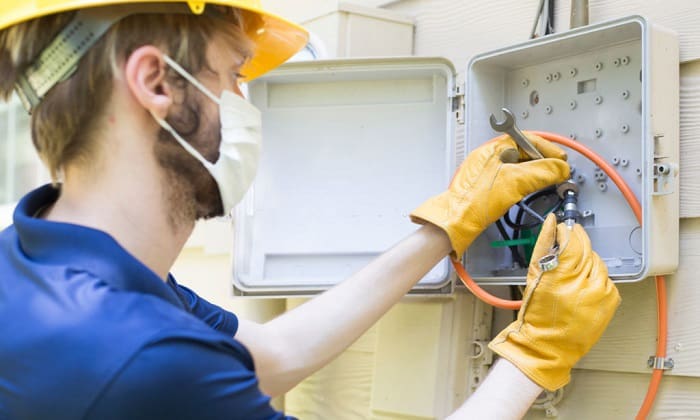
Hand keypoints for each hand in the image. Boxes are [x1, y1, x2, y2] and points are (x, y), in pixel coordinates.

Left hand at [410, 133, 569, 255]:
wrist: (456, 221)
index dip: (548, 150)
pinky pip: (511, 178)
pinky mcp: (488, 185)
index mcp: (495, 148)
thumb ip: (541, 172)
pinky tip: (529, 190)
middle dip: (544, 163)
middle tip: (558, 173)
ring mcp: (488, 171)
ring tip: (547, 182)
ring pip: (519, 167)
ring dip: (535, 174)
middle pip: (525, 153)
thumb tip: (561, 168)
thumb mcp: (515, 182)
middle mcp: (491, 156)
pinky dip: (524, 182)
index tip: (561, 161)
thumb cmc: (475, 200)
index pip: (529, 140)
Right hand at [488, 213, 620, 390]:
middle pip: (587, 249)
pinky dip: (595, 277)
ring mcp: (602, 293)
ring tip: (572, 275)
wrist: (549, 345)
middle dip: (576, 246)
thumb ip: (543, 246)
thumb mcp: (534, 276)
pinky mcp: (612, 300)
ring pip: (597, 262)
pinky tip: (582, 286)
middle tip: (565, 250)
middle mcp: (586, 284)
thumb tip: (551, 222)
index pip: (572, 241)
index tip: (561, 229)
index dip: (566, 232)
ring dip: (586, 262)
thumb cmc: (538, 314)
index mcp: (562, 277)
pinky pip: (605, 277)